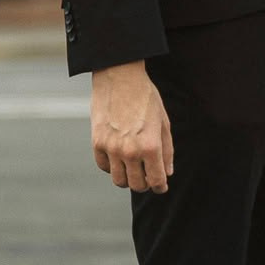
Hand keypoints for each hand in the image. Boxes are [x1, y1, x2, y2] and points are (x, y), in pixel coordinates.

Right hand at [91, 60, 173, 192]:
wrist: (120, 77)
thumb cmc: (146, 97)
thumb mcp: (163, 122)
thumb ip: (167, 150)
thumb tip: (167, 172)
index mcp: (150, 146)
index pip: (156, 180)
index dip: (160, 186)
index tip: (161, 186)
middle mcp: (130, 151)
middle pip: (136, 185)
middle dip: (145, 184)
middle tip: (148, 177)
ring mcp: (111, 148)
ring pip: (119, 180)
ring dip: (128, 178)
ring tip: (133, 169)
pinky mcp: (97, 143)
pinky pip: (104, 166)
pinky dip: (112, 167)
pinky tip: (119, 158)